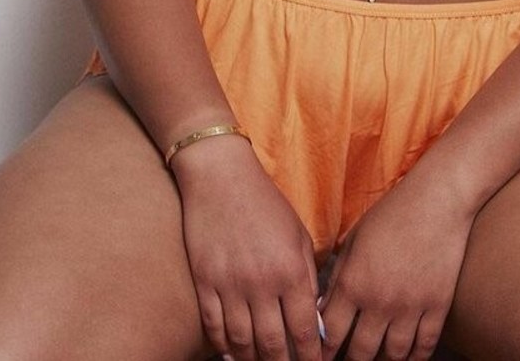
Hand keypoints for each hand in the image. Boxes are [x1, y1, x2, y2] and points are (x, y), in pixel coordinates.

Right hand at [172, 137, 323, 360]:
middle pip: (274, 344)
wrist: (221, 177)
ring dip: (253, 360)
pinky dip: (223, 346)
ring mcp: (230, 285)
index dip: (311, 356)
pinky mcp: (204, 283)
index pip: (305, 329)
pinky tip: (232, 353)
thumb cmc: (265, 203)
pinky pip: (214, 328)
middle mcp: (262, 282)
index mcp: (291, 269)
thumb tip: (314, 316)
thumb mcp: (298, 233)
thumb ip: (308, 274)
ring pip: (243, 342)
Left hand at [319, 169, 474, 360]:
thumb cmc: (392, 213)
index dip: (323, 352)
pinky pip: (424, 346)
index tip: (322, 357)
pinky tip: (408, 358)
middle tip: (351, 360)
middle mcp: (379, 301)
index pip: (331, 334)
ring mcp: (410, 306)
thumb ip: (338, 277)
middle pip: (361, 352)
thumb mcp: (354, 239)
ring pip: (393, 355)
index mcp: (353, 282)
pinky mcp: (438, 306)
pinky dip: (415, 358)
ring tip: (378, 360)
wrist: (438, 199)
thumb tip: (323, 309)